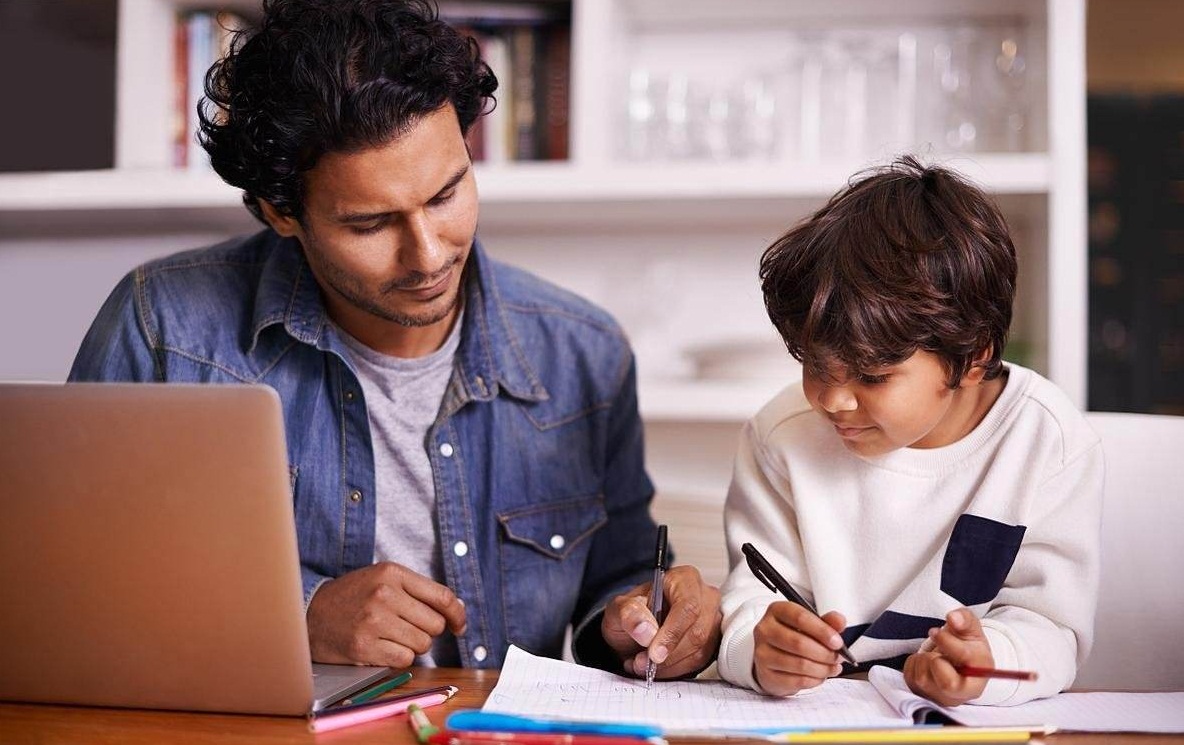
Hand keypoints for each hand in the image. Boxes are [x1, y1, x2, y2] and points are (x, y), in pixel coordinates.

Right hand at [307, 562, 466, 667]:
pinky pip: (404, 659)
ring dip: (412, 645)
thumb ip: (418, 591)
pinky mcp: (364, 645)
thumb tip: (456, 610)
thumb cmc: (353, 597)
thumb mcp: (383, 580)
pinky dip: (398, 657)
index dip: (458, 614)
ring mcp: (374, 620)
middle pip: (434, 624)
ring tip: (391, 636)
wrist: (311, 613)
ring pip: (422, 644)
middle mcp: (384, 594)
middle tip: (407, 628)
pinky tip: (382, 647)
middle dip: (427, 631)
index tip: (459, 625)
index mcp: (392, 573)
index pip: (442, 596)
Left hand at [601, 565, 721, 679]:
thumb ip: (628, 614)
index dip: (672, 633)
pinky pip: (699, 663)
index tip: (654, 653)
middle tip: (641, 662)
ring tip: (643, 664)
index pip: (688, 606)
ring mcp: (711, 621)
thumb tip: (646, 630)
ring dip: (669, 666)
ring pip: (699, 651)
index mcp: (684, 579)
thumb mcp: (618, 609)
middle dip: (667, 655)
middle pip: (697, 632)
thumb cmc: (632, 614)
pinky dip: (675, 670)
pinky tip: (657, 667)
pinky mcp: (711, 643)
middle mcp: (704, 597)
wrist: (636, 630)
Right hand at [752, 600, 846, 695]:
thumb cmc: (792, 637)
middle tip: (838, 657)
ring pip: (800, 664)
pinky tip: (820, 675)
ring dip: (823, 669)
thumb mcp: (809, 624)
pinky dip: (814, 680)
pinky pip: (797, 681)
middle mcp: (765, 630)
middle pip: (800, 643)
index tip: (837, 642)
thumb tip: (839, 621)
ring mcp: (762, 653)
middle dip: (825, 653)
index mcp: (777, 610)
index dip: (822, 631)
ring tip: (832, 667)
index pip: (800, 618)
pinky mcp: (765, 674)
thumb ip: (827, 622)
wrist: (771, 656)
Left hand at [903, 608, 992, 706]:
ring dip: (922, 660)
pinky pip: (910, 679)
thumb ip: (964, 619)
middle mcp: (966, 691)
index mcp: (982, 670)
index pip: (964, 659)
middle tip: (935, 651)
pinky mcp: (927, 697)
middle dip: (934, 660)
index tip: (935, 632)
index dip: (946, 641)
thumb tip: (953, 618)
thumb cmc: (965, 643)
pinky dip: (913, 665)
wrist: (956, 660)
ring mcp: (946, 698)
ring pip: (922, 679)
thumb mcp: (969, 627)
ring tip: (932, 655)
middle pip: (946, 683)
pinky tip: (925, 663)